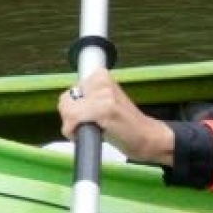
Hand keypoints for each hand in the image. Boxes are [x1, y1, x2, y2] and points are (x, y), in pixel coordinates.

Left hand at [59, 68, 175, 164]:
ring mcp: (104, 95)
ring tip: (96, 130)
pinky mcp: (104, 109)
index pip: (69, 93)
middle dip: (73, 118)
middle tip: (93, 125)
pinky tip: (94, 135)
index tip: (91, 116)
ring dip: (75, 127)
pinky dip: (75, 133)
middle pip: (65, 101)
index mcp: (101, 76)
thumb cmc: (125, 123)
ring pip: (67, 111)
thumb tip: (64, 103)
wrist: (147, 136)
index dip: (76, 109)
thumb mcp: (106, 101)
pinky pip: (73, 121)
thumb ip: (87, 96)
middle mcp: (102, 81)